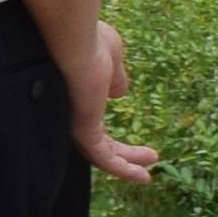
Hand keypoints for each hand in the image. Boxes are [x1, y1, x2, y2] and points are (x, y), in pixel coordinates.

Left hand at [64, 16, 160, 184]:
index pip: (93, 117)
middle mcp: (71, 111)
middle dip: (122, 152)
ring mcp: (74, 122)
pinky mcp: (80, 131)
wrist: (74, 40)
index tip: (128, 126)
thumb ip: (115, 76)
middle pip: (98, 140)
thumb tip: (119, 92)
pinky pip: (103, 159)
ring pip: (101, 154)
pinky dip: (123, 170)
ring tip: (146, 175)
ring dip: (125, 165)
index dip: (111, 121)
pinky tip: (144, 177)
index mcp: (77, 93)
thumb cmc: (89, 41)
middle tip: (145, 157)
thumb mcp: (111, 57)